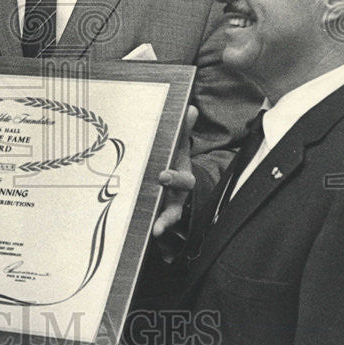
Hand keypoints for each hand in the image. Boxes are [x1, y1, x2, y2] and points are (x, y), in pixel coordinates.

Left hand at [152, 105, 197, 243]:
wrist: (175, 181)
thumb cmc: (174, 160)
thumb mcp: (179, 146)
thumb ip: (183, 129)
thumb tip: (191, 109)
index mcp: (182, 176)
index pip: (183, 179)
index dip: (174, 178)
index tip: (162, 176)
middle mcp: (178, 194)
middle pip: (177, 203)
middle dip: (169, 206)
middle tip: (159, 208)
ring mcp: (169, 207)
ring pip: (169, 217)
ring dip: (163, 223)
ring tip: (157, 231)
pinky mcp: (160, 215)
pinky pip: (159, 225)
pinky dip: (157, 230)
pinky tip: (151, 235)